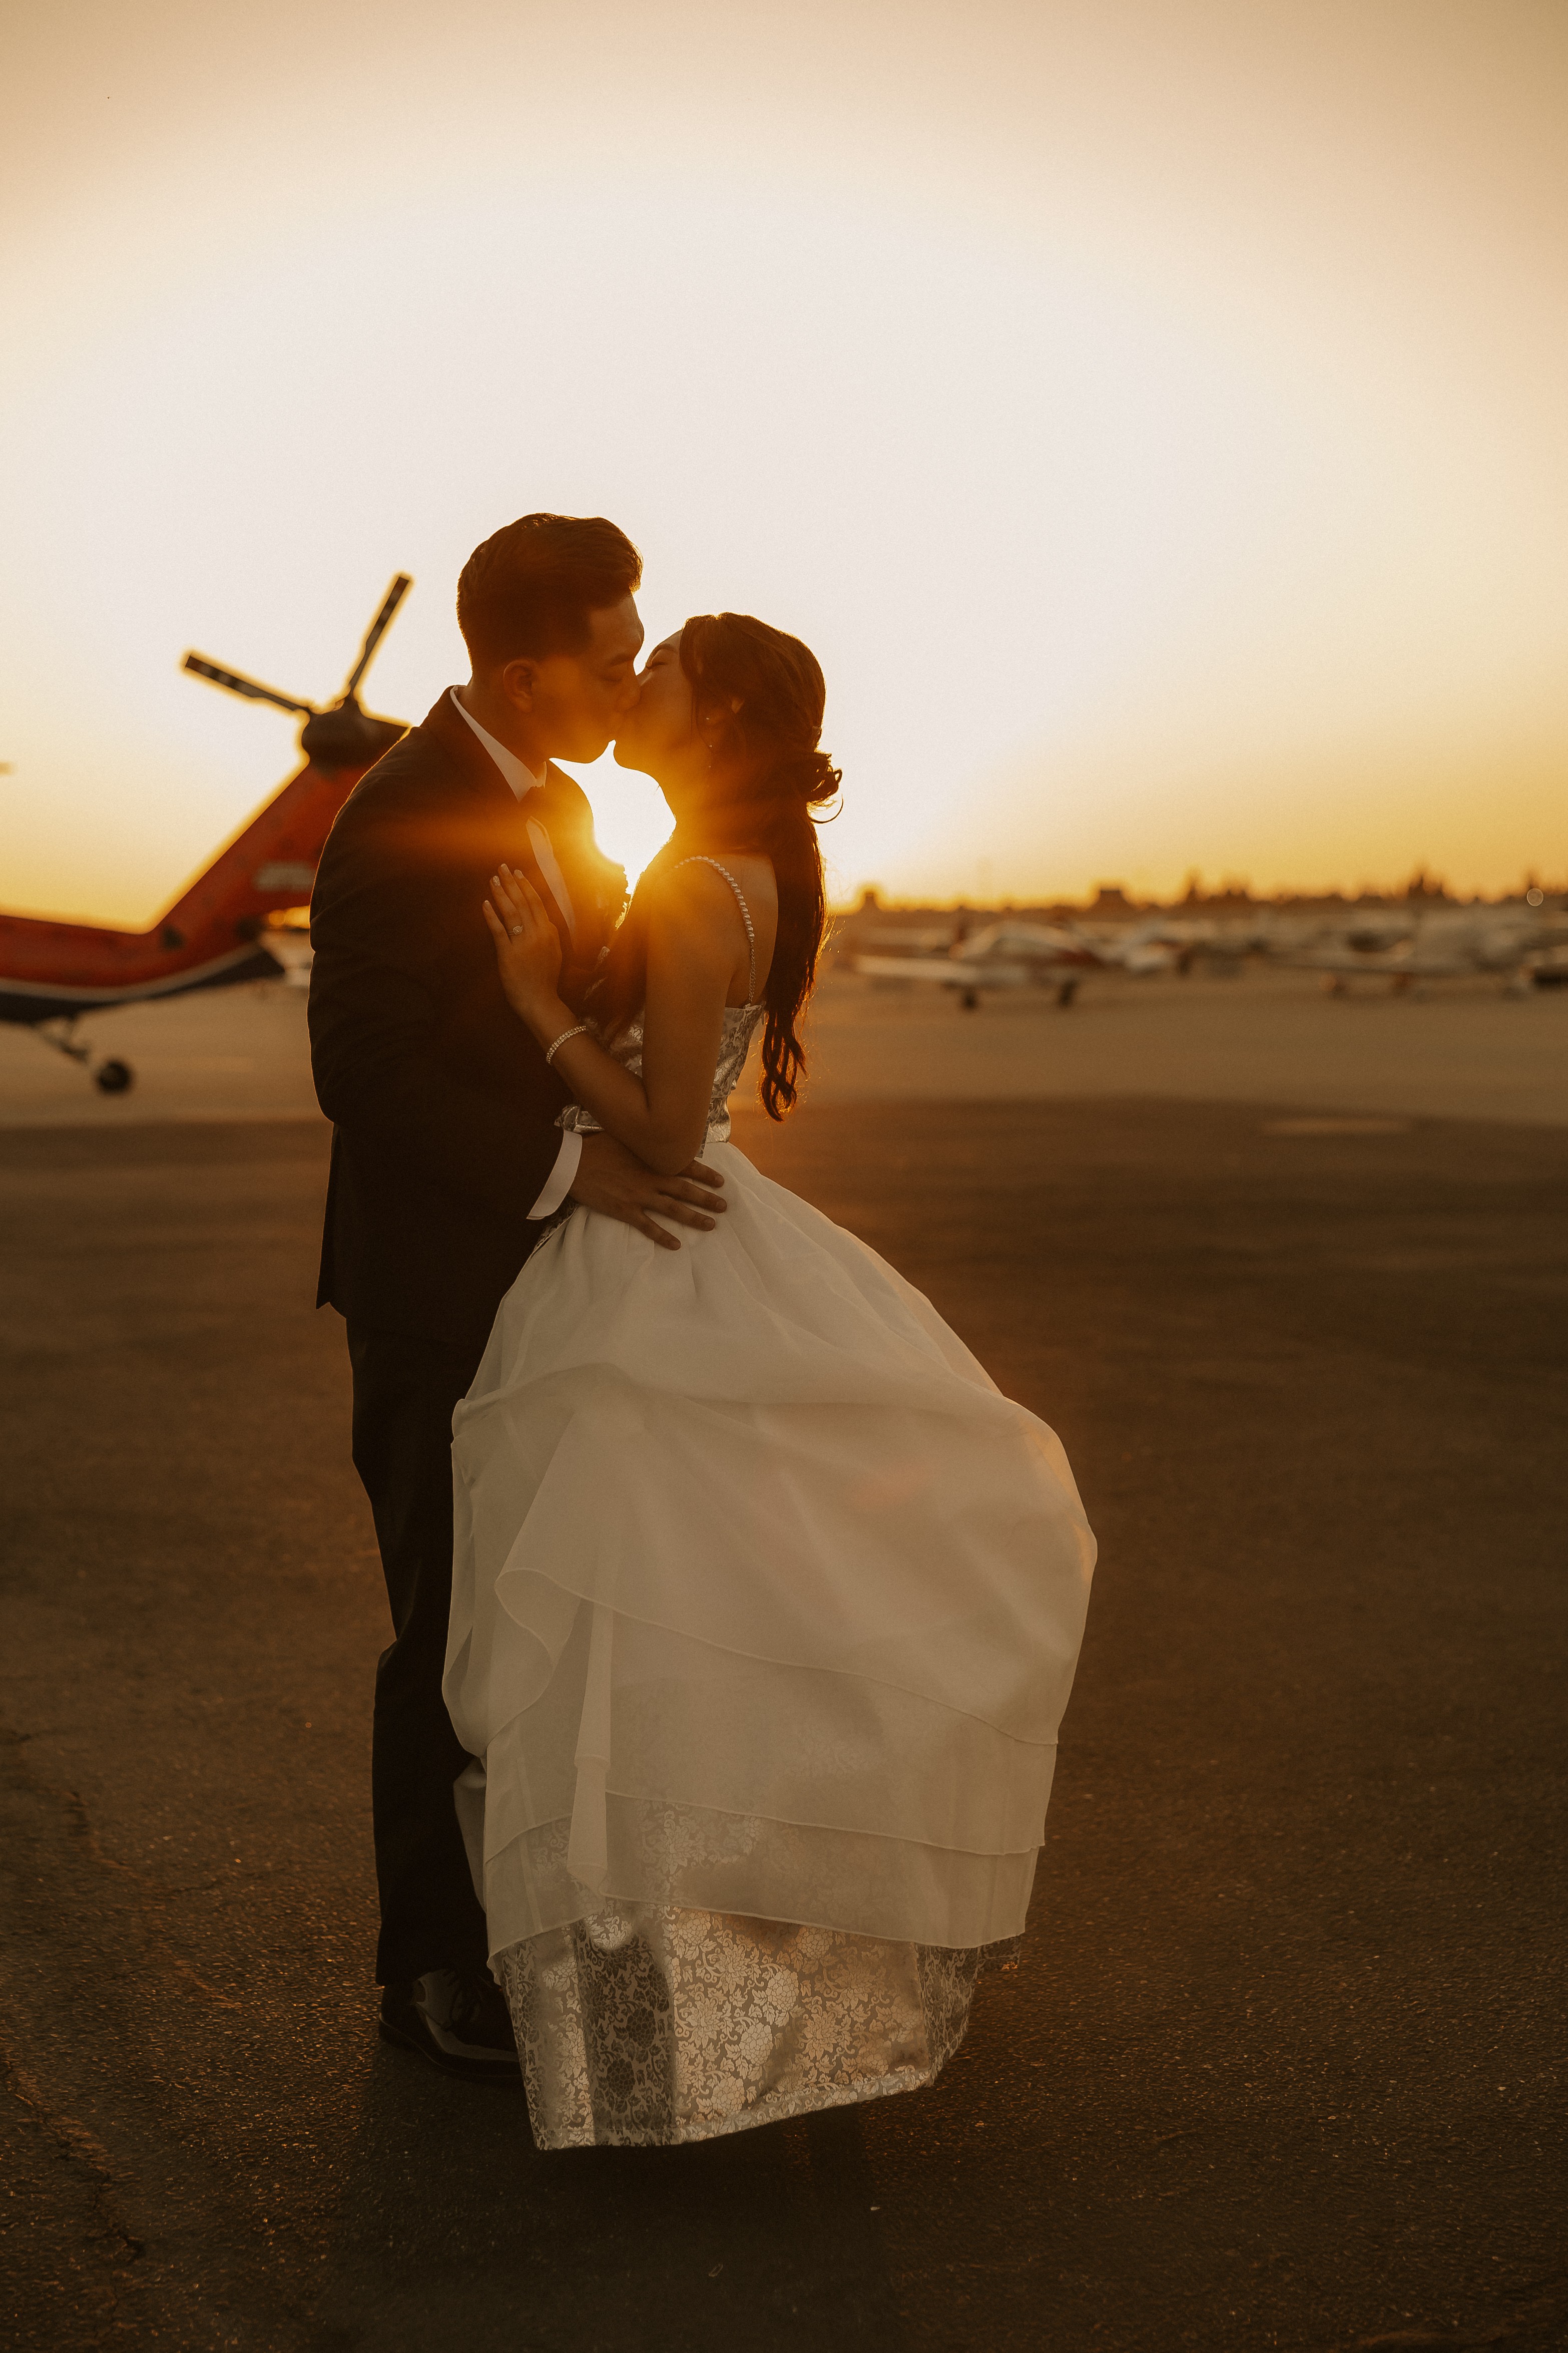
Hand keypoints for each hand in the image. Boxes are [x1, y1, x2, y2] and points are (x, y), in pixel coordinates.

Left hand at [482, 865, 561, 1020]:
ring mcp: (523, 944)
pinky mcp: (508, 954)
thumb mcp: (554, 953)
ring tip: (493, 879)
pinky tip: (485, 903)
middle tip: (502, 868)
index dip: (526, 886)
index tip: (518, 874)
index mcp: (549, 933)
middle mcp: (538, 934)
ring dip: (501, 893)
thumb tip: (540, 919)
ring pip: (511, 912)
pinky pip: (498, 930)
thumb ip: (547, 935)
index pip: (537, 903)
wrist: (540, 1001)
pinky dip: (491, 915)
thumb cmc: (545, 979)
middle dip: (512, 883)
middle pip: (524, 902)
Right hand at [570, 1132, 726, 1250]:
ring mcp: (640, 1196)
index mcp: (651, 1158)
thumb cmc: (595, 1146)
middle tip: (724, 1206)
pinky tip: (676, 1245)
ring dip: (694, 1218)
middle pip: (685, 1190)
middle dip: (707, 1198)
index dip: (705, 1174)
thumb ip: (643, 1141)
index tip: (720, 1181)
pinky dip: (663, 1237)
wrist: (572, 1163)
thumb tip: (657, 1137)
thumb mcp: (623, 1136)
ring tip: (711, 1225)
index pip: (685, 1166)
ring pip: (673, 1209)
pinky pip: (648, 1227)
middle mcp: (651, 1178)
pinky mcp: (626, 1211)